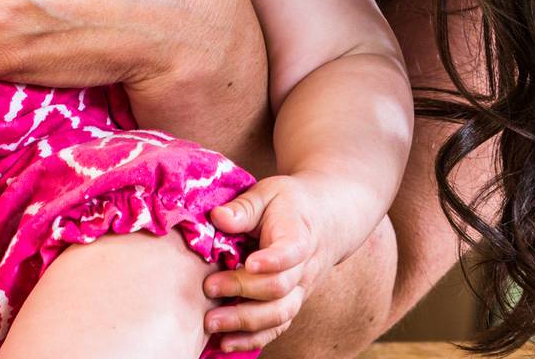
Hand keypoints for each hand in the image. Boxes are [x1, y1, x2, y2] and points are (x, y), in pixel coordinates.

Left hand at [203, 176, 333, 353]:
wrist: (324, 220)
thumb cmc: (290, 204)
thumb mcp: (269, 192)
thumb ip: (245, 207)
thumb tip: (217, 217)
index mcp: (299, 236)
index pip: (290, 253)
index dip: (272, 260)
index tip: (249, 263)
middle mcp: (303, 269)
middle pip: (279, 289)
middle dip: (243, 291)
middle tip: (209, 287)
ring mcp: (299, 292)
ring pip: (279, 315)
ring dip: (244, 323)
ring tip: (211, 323)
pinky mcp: (290, 305)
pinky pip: (275, 328)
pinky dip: (252, 339)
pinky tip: (226, 342)